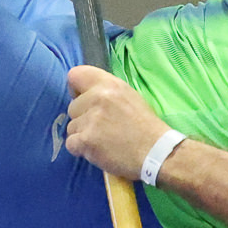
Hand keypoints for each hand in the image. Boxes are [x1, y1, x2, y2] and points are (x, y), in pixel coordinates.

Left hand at [62, 64, 169, 179]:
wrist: (156, 152)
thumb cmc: (145, 126)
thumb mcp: (129, 96)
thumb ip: (106, 92)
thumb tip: (85, 95)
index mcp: (109, 84)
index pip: (75, 75)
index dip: (76, 89)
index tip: (84, 99)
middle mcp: (97, 98)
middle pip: (72, 106)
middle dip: (82, 117)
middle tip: (101, 127)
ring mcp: (90, 120)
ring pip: (71, 127)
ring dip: (83, 135)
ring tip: (103, 141)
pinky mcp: (86, 140)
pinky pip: (71, 144)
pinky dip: (81, 149)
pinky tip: (98, 150)